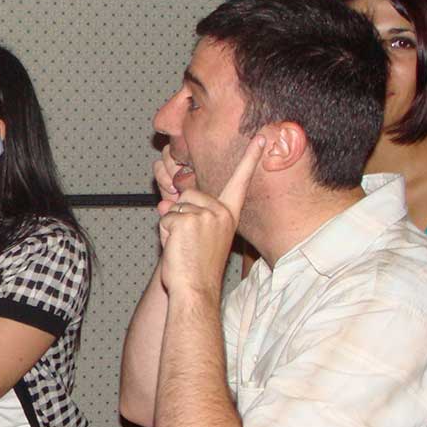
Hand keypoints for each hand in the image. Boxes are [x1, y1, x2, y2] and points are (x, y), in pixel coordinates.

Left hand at [158, 136, 263, 294]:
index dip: (251, 157)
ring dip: (171, 226)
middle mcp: (220, 212)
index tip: (263, 136)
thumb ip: (187, 216)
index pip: (241, 181)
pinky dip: (164, 233)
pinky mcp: (187, 220)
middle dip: (180, 214)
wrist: (195, 290)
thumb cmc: (198, 268)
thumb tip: (163, 203)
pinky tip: (176, 249)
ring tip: (183, 247)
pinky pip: (165, 218)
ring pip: (174, 206)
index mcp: (229, 215)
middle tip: (188, 242)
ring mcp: (205, 215)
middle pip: (188, 193)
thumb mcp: (200, 236)